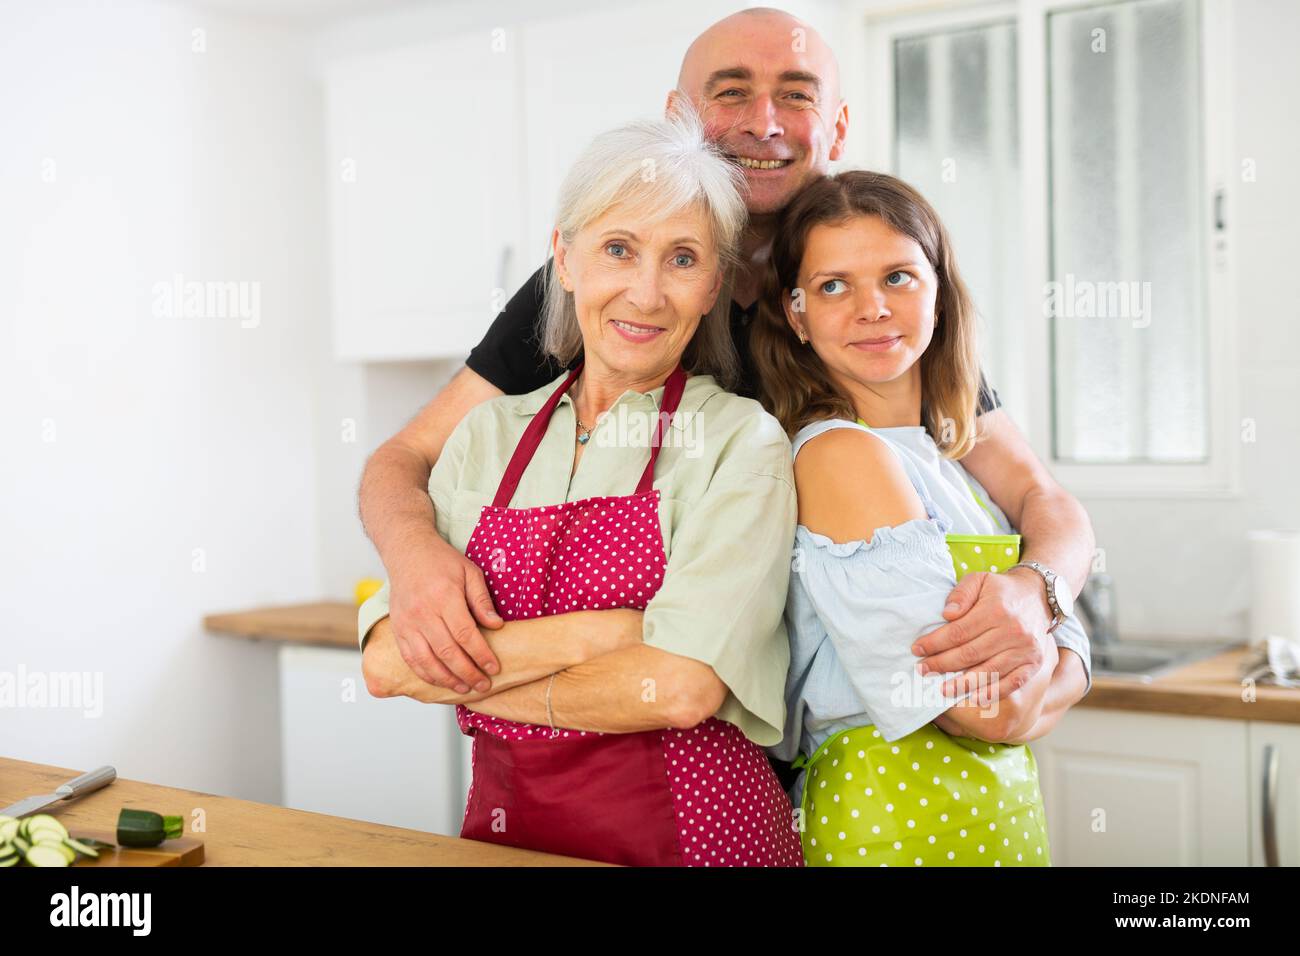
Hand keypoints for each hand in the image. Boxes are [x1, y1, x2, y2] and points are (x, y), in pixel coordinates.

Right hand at [388, 534, 503, 693]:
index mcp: (444, 597)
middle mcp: (423, 613)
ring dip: (447, 679)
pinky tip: (441, 681)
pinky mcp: (398, 630)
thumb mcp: (470, 572)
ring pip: (427, 661)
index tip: (494, 667)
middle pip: (447, 652)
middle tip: (483, 684)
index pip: (465, 634)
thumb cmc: (441, 561)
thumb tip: (496, 626)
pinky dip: (426, 674)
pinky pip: (411, 659)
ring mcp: (407, 623)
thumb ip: (482, 600)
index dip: (481, 654)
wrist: (407, 552)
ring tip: (465, 688)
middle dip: (468, 672)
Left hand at [911, 568, 1052, 702]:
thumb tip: (946, 614)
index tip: (917, 649)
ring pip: (989, 672)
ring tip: (942, 689)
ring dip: (963, 684)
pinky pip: (1012, 683)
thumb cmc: (1002, 590)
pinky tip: (975, 698)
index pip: (958, 632)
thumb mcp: (979, 579)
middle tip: (923, 670)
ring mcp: (1025, 650)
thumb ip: (961, 594)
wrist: (1039, 595)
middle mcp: (1013, 631)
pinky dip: (993, 693)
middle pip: (970, 654)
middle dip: (942, 664)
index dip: (935, 643)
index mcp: (996, 609)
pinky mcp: (1034, 663)